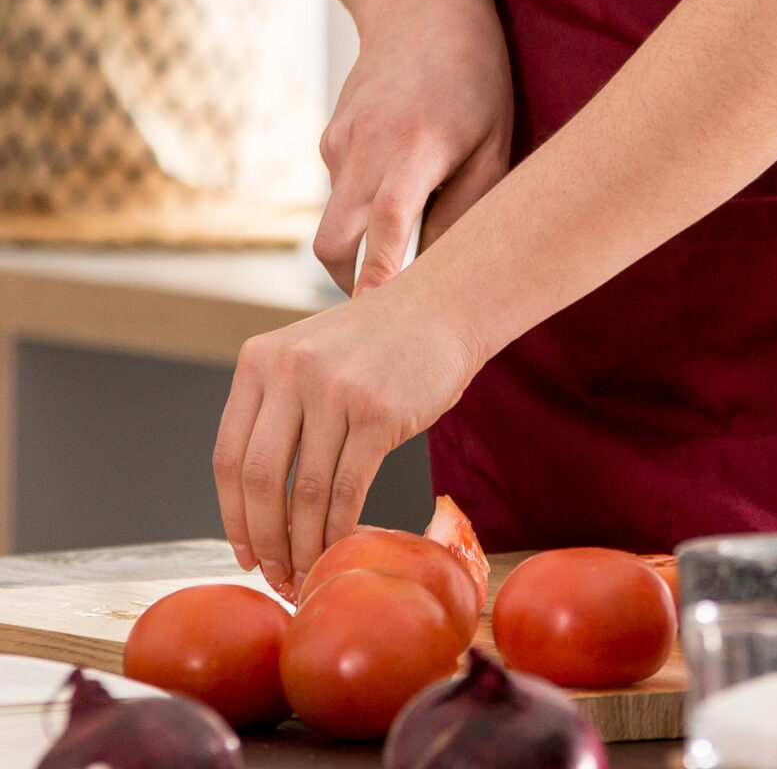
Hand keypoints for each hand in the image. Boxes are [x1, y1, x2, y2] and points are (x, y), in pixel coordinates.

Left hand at [214, 279, 484, 591]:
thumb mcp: (311, 356)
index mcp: (260, 359)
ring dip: (303, 545)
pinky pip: (347, 490)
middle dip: (265, 540)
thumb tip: (256, 508)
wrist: (448, 304)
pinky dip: (339, 529)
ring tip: (309, 570)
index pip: (228, 457)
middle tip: (277, 574)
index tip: (244, 552)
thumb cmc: (382, 340)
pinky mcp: (378, 413)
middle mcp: (290, 371)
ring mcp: (335, 391)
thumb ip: (278, 410)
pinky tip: (342, 545)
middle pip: (259, 481)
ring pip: (304, 493)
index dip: (232, 516)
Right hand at [314, 0, 513, 296]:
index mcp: (418, 146)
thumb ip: (467, 208)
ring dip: (361, 238)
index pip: (391, 218)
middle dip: (347, 281)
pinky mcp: (328, 139)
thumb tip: (442, 276)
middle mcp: (368, 146)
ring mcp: (340, 142)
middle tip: (380, 309)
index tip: (370, 311)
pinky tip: (402, 173)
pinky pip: (342, 188)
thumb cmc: (476, 78)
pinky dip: (364, 201)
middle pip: (334, 239)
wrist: (422, 7)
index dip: (380, 267)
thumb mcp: (493, 141)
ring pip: (336, 217)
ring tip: (409, 232)